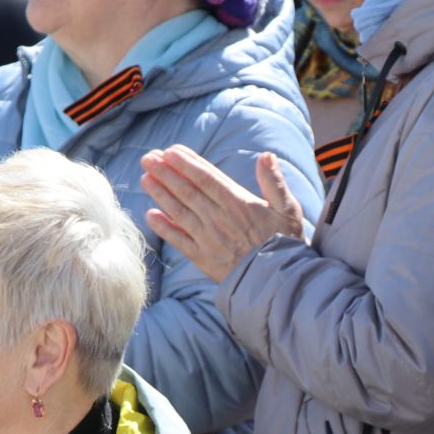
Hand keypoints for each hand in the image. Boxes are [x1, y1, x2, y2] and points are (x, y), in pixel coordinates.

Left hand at [142, 147, 304, 282]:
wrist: (279, 282)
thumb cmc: (285, 242)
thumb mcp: (287, 209)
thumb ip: (274, 182)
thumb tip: (266, 156)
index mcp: (238, 204)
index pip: (207, 178)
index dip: (187, 163)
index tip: (170, 151)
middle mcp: (219, 219)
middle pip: (187, 191)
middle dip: (166, 173)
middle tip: (148, 158)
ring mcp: (209, 239)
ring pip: (179, 212)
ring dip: (160, 194)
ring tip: (145, 178)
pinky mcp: (203, 258)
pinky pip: (179, 241)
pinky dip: (164, 228)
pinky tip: (150, 214)